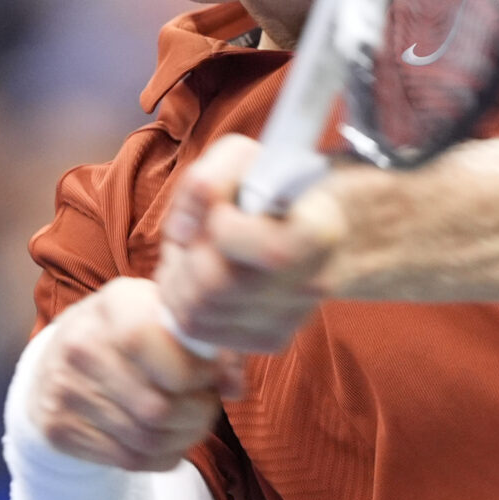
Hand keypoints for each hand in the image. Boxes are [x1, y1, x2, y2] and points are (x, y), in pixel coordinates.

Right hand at [30, 277, 243, 470]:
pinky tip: (167, 438)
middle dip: (199, 413)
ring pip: (147, 439)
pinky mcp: (59, 428)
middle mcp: (82, 345)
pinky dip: (161, 456)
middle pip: (157, 406)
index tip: (211, 375)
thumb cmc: (131, 333)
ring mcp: (65, 390)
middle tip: (207, 404)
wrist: (61, 357)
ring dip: (184, 437)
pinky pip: (128, 459)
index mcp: (114, 304)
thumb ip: (208, 345)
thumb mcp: (165, 317)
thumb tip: (234, 386)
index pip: (152, 344)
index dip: (194, 370)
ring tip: (192, 422)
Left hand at [158, 135, 347, 352]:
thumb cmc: (270, 185)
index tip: (222, 208)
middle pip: (214, 285)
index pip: (256, 247)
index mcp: (319, 232)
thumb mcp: (243, 159)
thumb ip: (207, 179)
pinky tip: (198, 279)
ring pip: (198, 313)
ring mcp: (292, 319)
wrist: (307, 219)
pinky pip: (199, 332)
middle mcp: (312, 283)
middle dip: (188, 254)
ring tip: (194, 253)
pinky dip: (183, 304)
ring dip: (179, 278)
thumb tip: (183, 231)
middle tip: (193, 233)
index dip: (220, 225)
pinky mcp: (270, 340)